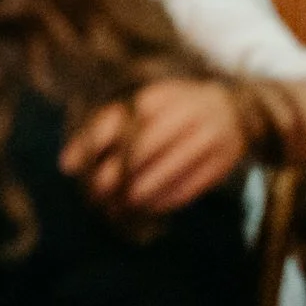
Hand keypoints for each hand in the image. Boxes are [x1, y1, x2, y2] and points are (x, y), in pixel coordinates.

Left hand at [62, 79, 249, 215]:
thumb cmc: (175, 109)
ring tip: (118, 207)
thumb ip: (109, 127)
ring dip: (139, 193)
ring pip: (166, 172)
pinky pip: (188, 188)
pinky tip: (146, 208)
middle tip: (95, 193)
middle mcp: (184, 115)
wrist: (236, 111)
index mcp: (158, 98)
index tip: (68, 167)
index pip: (119, 120)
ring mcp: (206, 140)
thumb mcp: (145, 106)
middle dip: (114, 175)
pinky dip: (164, 201)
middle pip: (142, 149)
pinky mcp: (221, 164)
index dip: (91, 144)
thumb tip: (68, 163)